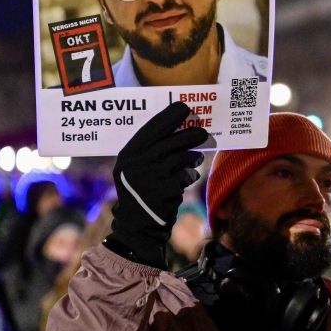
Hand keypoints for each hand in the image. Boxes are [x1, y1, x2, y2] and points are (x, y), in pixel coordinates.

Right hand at [104, 102, 208, 268]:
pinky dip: (190, 175)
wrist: (138, 224)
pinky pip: (187, 174)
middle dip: (190, 134)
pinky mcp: (165, 190)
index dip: (169, 116)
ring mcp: (151, 177)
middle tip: (203, 133)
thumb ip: (149, 150)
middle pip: (170, 141)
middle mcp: (137, 163)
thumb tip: (177, 127)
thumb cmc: (141, 191)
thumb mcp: (135, 168)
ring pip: (182, 157)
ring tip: (195, 158)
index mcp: (128, 154)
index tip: (184, 107)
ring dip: (193, 156)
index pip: (150, 128)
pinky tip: (187, 178)